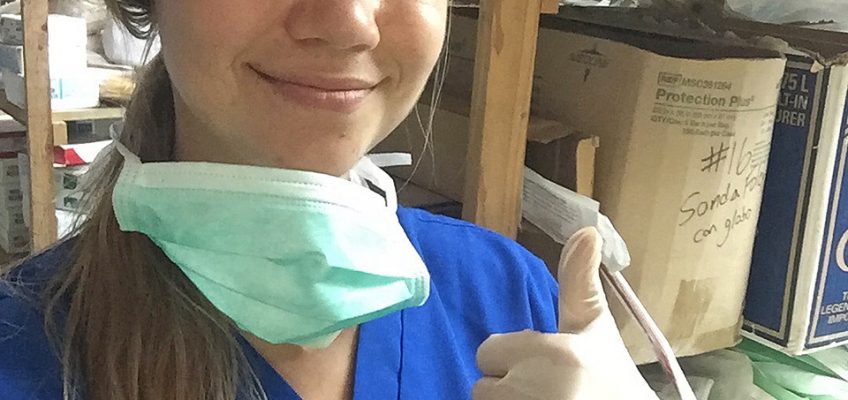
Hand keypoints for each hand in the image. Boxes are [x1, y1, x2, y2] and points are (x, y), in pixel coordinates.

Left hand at [473, 227, 657, 399]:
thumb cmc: (611, 377)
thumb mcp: (595, 329)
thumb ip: (578, 282)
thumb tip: (587, 229)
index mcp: (554, 355)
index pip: (487, 352)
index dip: (511, 359)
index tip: (542, 366)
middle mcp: (535, 389)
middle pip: (482, 386)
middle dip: (507, 387)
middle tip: (544, 389)